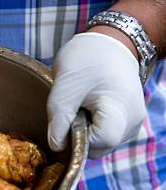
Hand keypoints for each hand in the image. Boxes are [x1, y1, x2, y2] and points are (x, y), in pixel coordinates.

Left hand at [47, 32, 145, 157]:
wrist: (110, 42)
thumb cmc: (88, 59)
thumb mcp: (64, 87)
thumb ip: (59, 120)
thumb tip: (57, 147)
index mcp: (122, 112)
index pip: (98, 144)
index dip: (77, 138)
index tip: (68, 118)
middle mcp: (133, 123)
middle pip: (99, 148)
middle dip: (79, 135)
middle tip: (73, 108)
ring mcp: (132, 123)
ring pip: (100, 144)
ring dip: (84, 131)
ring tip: (81, 105)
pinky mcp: (126, 122)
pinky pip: (104, 135)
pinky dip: (91, 127)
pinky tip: (87, 108)